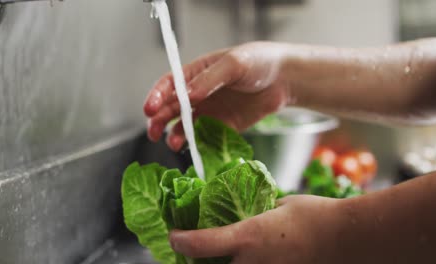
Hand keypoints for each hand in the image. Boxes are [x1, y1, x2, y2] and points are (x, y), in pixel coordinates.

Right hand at [144, 42, 290, 150]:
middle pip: (172, 108)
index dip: (157, 96)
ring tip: (175, 144)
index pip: (169, 84)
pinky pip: (206, 137)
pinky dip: (198, 145)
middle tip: (154, 132)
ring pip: (186, 125)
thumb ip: (210, 79)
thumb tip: (188, 95)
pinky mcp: (224, 126)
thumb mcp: (234, 64)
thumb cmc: (260, 62)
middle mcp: (200, 93)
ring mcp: (212, 110)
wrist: (285, 79)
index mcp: (197, 72)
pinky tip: (195, 150)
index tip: (149, 109)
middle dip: (159, 120)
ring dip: (176, 134)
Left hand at [168, 195, 341, 263]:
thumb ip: (258, 210)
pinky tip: (248, 259)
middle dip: (196, 263)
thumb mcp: (280, 204)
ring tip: (222, 256)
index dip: (180, 241)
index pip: (200, 244)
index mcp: (248, 237)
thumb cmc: (316, 216)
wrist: (347, 239)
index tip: (174, 237)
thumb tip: (248, 210)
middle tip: (194, 252)